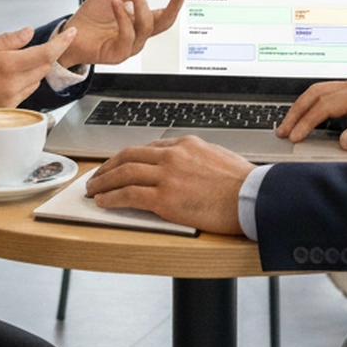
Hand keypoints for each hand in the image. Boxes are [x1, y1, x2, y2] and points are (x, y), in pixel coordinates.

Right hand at [0, 25, 77, 117]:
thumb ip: (8, 40)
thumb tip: (29, 32)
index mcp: (8, 66)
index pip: (46, 53)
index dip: (62, 42)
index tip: (71, 33)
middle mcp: (13, 86)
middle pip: (44, 68)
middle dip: (47, 54)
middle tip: (42, 43)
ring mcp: (10, 101)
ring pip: (35, 81)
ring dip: (35, 69)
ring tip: (18, 61)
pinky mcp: (6, 111)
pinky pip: (24, 93)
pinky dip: (24, 82)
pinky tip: (10, 76)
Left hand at [61, 0, 185, 67]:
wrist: (70, 32)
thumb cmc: (92, 18)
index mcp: (141, 22)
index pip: (165, 14)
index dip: (175, 3)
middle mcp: (138, 35)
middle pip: (163, 24)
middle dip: (173, 7)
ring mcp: (129, 46)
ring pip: (146, 27)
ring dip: (141, 5)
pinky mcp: (118, 54)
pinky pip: (127, 36)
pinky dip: (123, 17)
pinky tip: (116, 3)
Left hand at [86, 136, 252, 234]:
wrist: (253, 197)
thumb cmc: (243, 183)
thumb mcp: (218, 158)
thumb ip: (197, 160)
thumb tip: (189, 168)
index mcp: (187, 144)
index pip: (150, 148)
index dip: (130, 158)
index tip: (121, 165)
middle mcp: (173, 155)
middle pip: (130, 156)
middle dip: (109, 166)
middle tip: (98, 174)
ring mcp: (167, 176)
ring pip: (124, 173)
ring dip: (104, 181)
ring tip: (93, 189)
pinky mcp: (165, 198)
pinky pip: (128, 195)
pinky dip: (111, 198)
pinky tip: (103, 202)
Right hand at [277, 77, 346, 149]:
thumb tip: (345, 141)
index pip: (326, 104)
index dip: (308, 121)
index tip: (296, 137)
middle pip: (316, 94)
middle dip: (296, 112)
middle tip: (282, 132)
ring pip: (319, 94)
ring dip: (302, 109)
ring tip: (288, 127)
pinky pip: (327, 100)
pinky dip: (313, 110)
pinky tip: (306, 123)